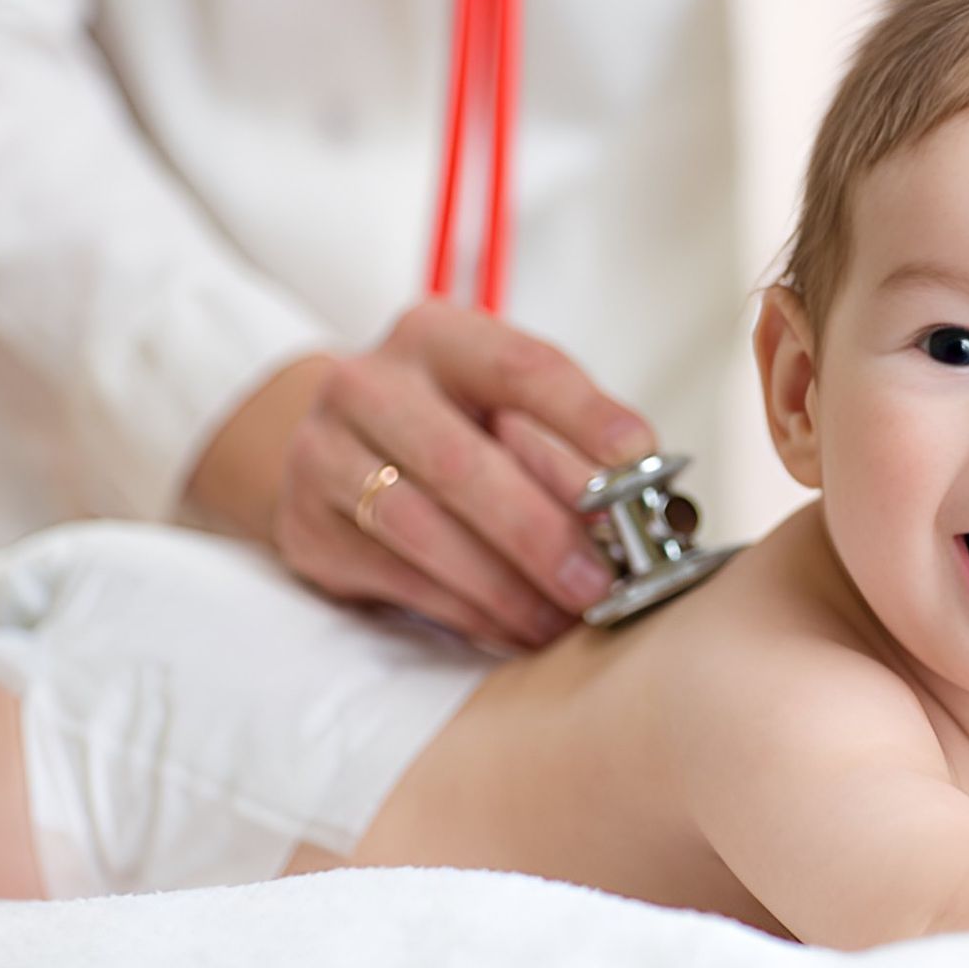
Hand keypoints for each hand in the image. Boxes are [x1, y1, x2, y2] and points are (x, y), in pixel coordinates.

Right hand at [187, 301, 653, 647]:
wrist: (337, 448)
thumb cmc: (454, 426)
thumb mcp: (506, 407)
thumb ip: (572, 444)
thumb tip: (662, 512)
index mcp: (437, 336)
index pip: (521, 367)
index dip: (585, 416)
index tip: (642, 461)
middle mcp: (368, 383)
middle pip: (462, 461)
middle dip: (540, 533)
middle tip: (599, 586)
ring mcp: (324, 453)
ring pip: (421, 529)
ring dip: (504, 588)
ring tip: (562, 623)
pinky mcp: (306, 528)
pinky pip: (398, 578)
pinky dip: (466, 613)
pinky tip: (514, 631)